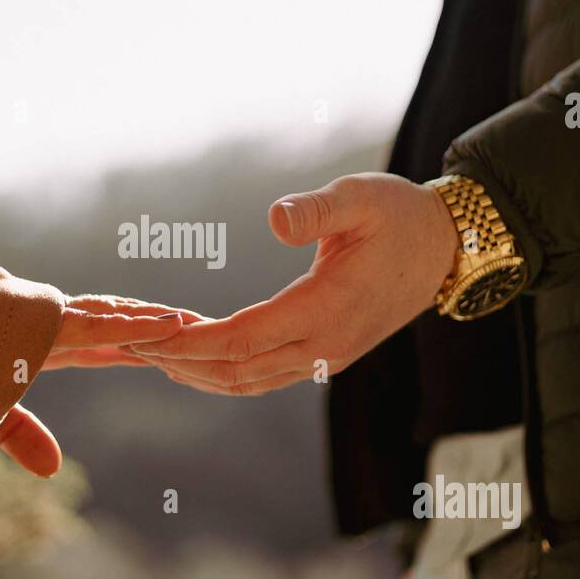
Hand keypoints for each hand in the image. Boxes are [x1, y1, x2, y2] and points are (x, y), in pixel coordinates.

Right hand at [0, 294, 201, 477]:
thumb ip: (21, 436)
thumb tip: (53, 470)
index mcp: (42, 344)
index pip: (102, 347)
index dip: (136, 348)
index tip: (168, 352)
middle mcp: (52, 325)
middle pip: (119, 325)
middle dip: (157, 329)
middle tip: (200, 329)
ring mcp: (50, 317)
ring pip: (116, 318)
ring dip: (156, 322)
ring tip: (197, 323)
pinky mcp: (42, 319)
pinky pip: (96, 324)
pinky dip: (132, 326)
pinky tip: (168, 326)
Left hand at [127, 173, 458, 393]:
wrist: (447, 249)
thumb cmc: (400, 216)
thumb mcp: (360, 197)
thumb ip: (316, 210)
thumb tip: (274, 218)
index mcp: (327, 309)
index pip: (243, 337)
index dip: (192, 339)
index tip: (149, 332)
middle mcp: (325, 345)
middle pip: (238, 369)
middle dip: (182, 360)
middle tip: (132, 345)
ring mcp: (327, 357)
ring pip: (250, 381)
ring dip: (200, 372)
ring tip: (154, 355)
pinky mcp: (327, 356)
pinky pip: (266, 376)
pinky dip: (226, 371)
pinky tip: (198, 357)